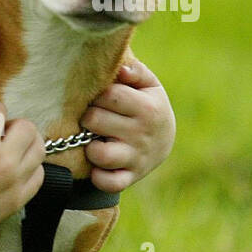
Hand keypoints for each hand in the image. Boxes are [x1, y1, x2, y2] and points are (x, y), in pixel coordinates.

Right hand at [0, 86, 44, 251]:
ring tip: (5, 149)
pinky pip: (39, 175)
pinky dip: (29, 167)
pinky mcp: (18, 201)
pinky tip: (11, 168)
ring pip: (39, 149)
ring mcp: (15, 184)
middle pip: (27, 126)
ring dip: (24, 143)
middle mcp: (4, 163)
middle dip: (9, 124)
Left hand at [80, 57, 175, 191]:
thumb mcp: (148, 86)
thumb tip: (122, 68)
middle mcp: (142, 134)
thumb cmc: (146, 106)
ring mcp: (136, 158)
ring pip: (99, 154)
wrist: (162, 142)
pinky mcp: (129, 178)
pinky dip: (98, 177)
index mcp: (148, 108)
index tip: (99, 98)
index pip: (109, 95)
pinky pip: (108, 183)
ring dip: (90, 147)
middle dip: (88, 117)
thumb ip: (136, 72)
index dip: (97, 95)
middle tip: (93, 118)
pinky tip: (96, 165)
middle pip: (95, 120)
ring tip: (93, 140)